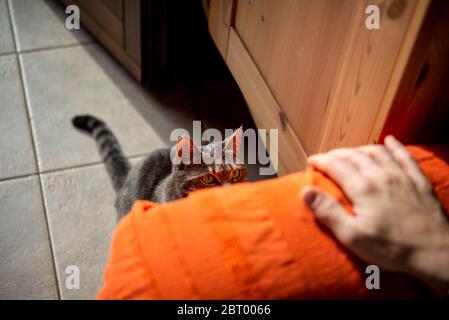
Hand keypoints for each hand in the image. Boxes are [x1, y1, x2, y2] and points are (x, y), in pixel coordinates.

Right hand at [301, 136, 448, 295]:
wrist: (436, 254)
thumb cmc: (392, 248)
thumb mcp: (352, 236)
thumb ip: (328, 211)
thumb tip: (306, 191)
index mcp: (363, 188)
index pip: (336, 166)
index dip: (321, 161)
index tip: (311, 160)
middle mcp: (381, 176)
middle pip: (354, 156)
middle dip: (336, 154)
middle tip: (325, 158)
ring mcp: (402, 176)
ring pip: (377, 152)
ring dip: (359, 149)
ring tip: (349, 152)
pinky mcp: (418, 181)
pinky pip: (405, 156)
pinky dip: (395, 146)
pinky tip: (390, 140)